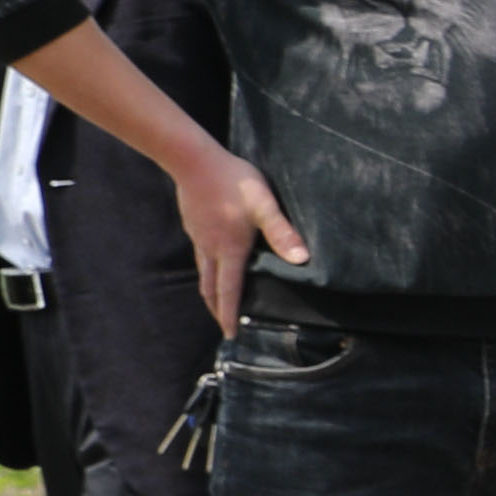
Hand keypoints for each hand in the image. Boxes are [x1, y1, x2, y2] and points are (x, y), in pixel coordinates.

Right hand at [171, 143, 310, 335]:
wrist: (194, 160)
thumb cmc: (234, 182)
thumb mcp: (264, 206)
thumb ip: (282, 232)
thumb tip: (301, 260)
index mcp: (229, 250)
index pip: (229, 291)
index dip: (230, 314)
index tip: (231, 335)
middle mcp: (211, 249)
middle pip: (211, 288)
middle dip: (218, 309)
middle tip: (225, 327)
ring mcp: (199, 237)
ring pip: (203, 272)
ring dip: (211, 292)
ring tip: (218, 302)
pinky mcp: (194, 226)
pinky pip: (200, 256)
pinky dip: (207, 270)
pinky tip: (214, 264)